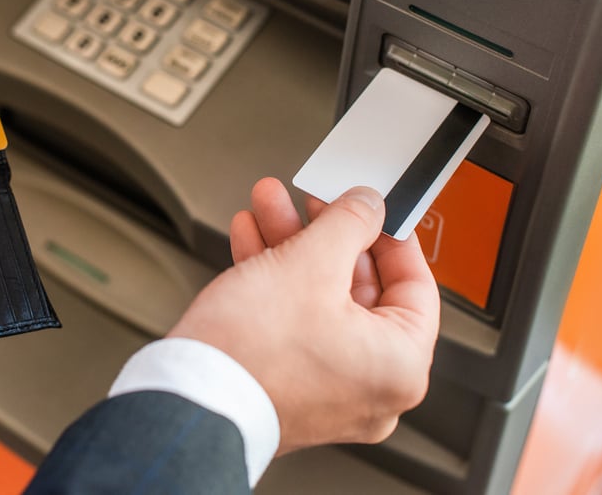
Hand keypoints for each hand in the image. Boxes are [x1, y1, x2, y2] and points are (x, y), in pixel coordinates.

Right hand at [167, 178, 439, 453]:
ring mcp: (326, 392)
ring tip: (267, 208)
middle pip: (357, 289)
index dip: (390, 235)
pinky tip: (252, 241)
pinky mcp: (286, 387)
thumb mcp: (309, 263)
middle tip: (309, 200)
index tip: (372, 209)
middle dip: (323, 233)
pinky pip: (293, 324)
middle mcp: (370, 388)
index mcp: (398, 366)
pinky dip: (275, 282)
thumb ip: (348, 223)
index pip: (415, 286)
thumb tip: (367, 206)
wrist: (186, 400)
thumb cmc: (252, 356)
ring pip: (318, 301)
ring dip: (291, 248)